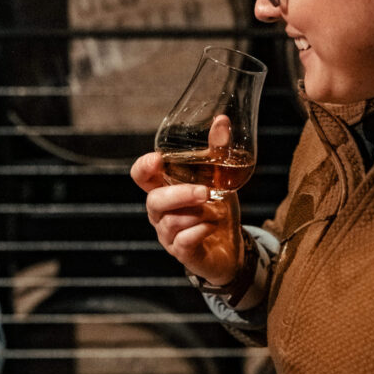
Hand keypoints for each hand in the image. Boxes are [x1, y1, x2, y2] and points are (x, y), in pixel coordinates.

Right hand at [131, 152, 242, 284]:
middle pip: (154, 201)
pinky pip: (184, 241)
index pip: (140, 176)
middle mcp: (160, 212)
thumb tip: (222, 120)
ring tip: (215, 212)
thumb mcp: (220, 176)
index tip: (158, 159)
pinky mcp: (182, 253)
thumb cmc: (218, 207)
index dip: (143, 167)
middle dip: (179, 195)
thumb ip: (218, 150)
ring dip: (197, 215)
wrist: (233, 246)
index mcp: (163, 189)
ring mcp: (168, 234)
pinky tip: (212, 226)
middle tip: (205, 192)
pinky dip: (201, 231)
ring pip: (171, 222)